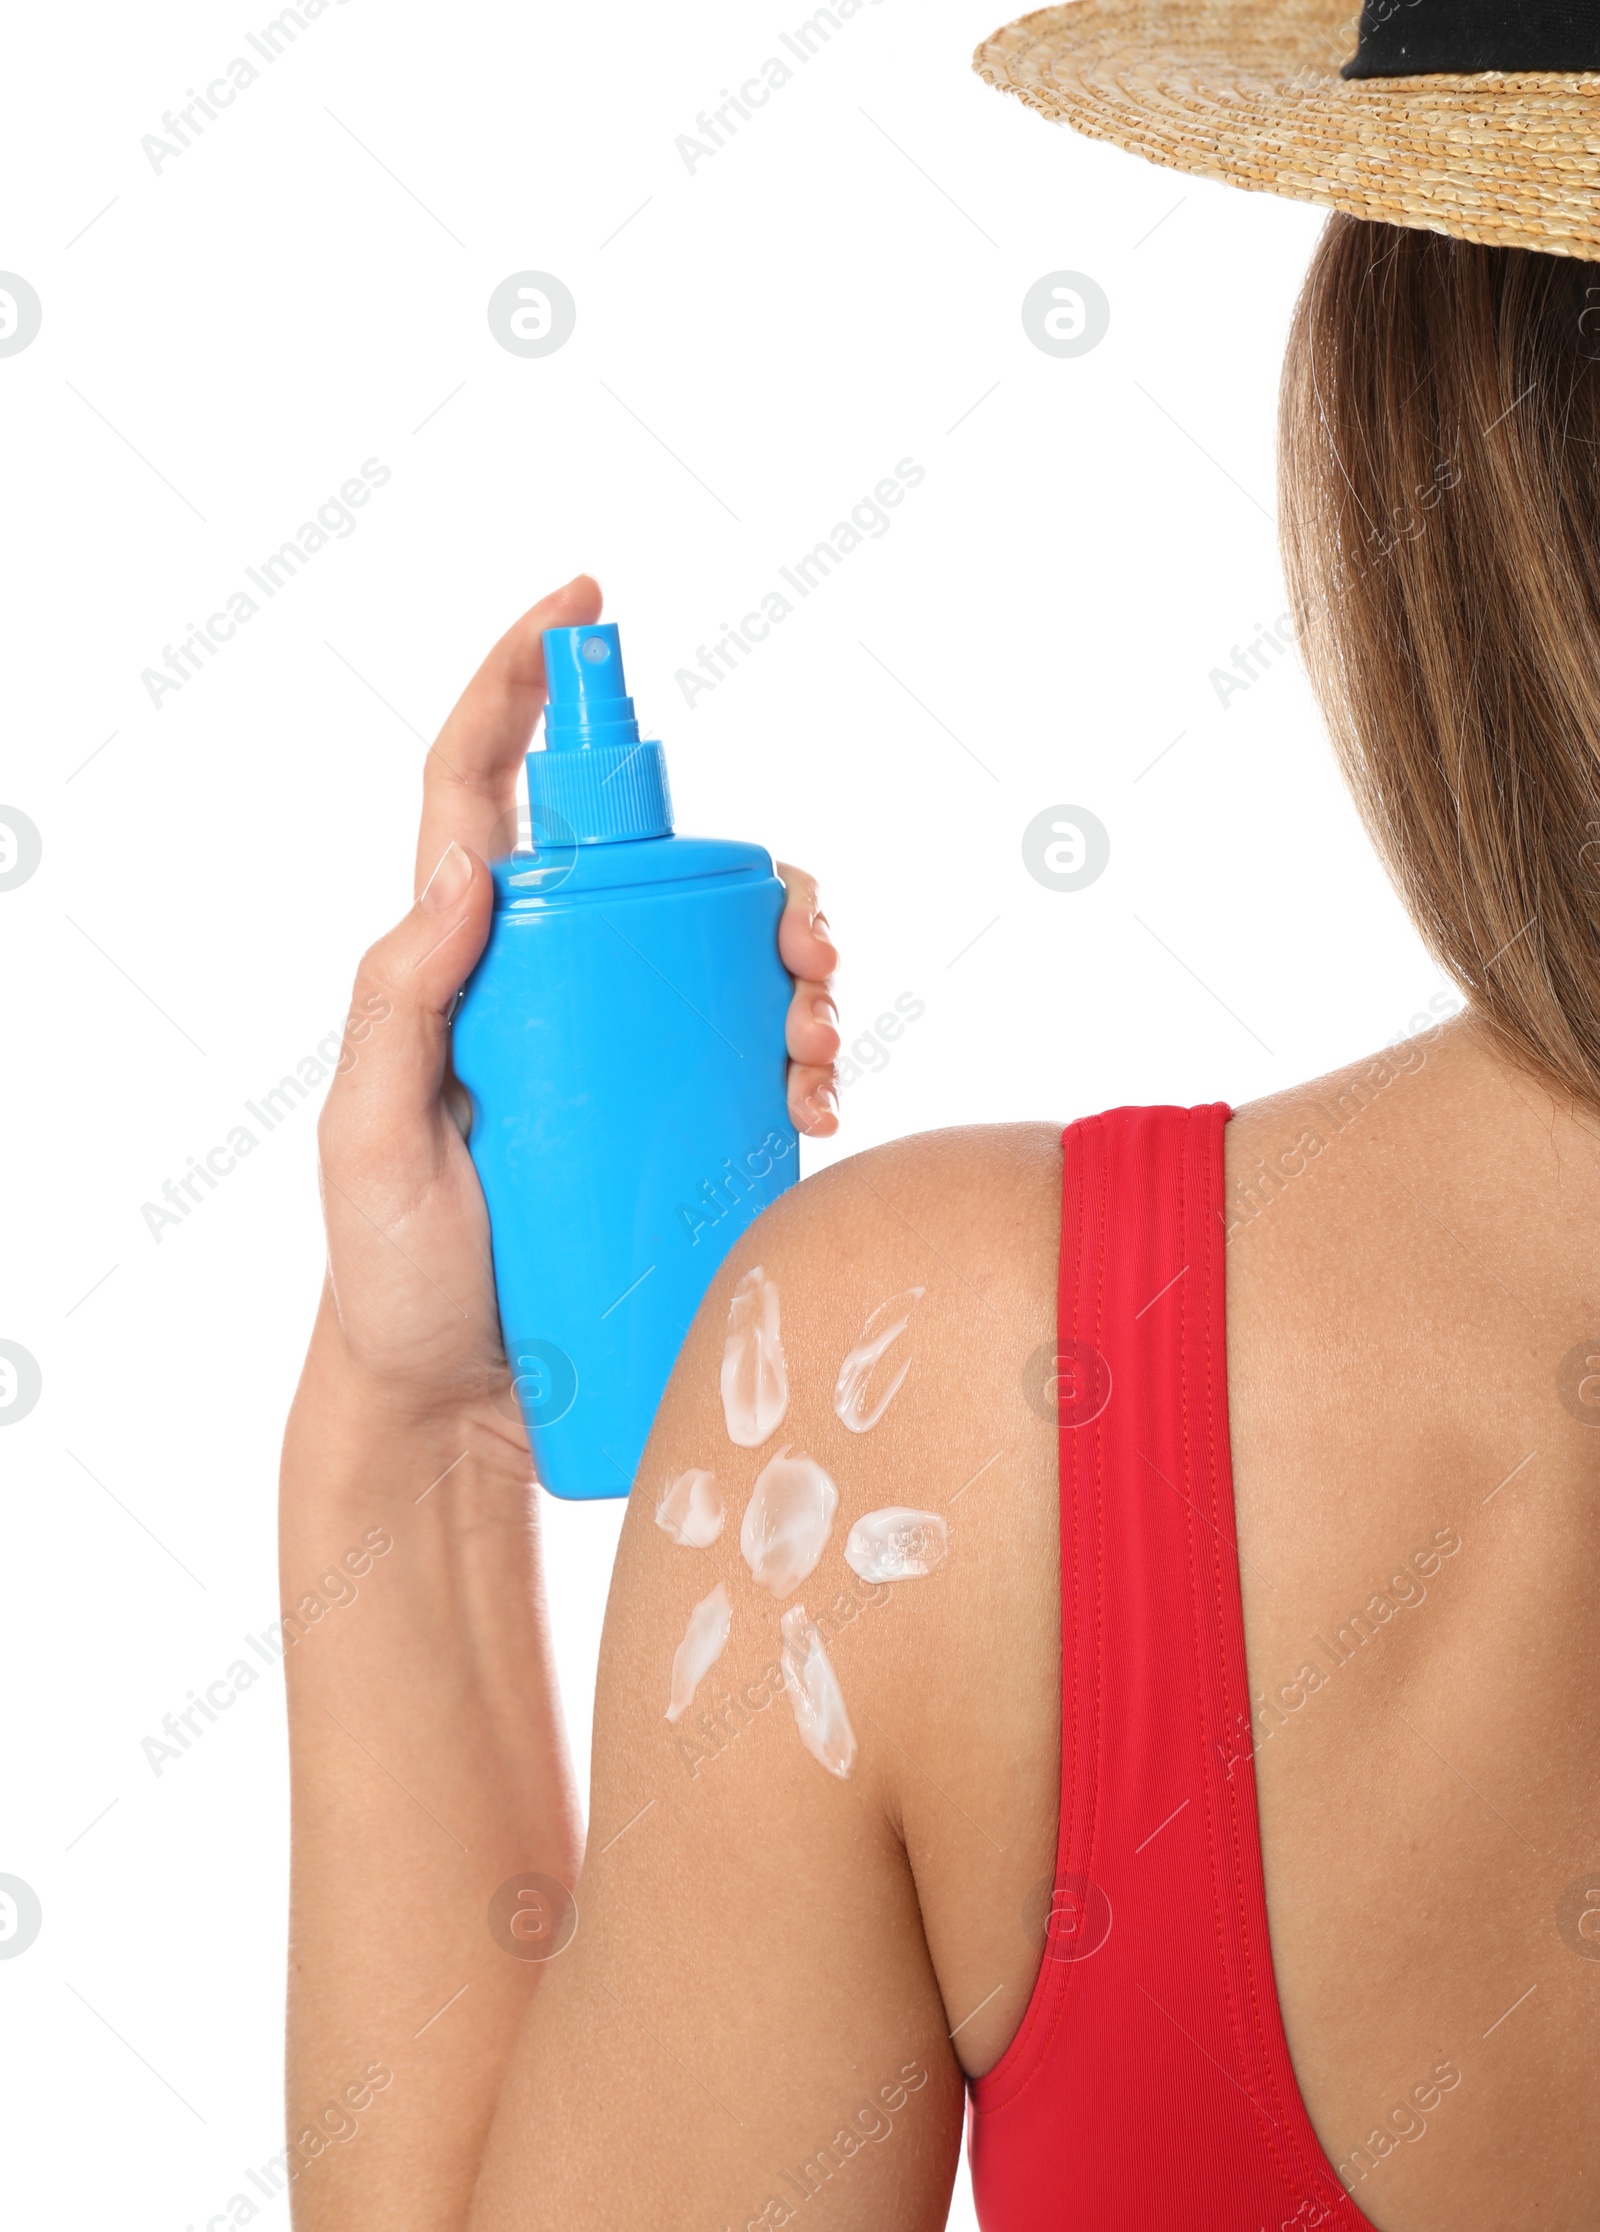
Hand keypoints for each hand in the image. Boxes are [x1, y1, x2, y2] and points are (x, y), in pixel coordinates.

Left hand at [314, 576, 839, 1422]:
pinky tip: (814, 1088)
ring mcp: (611, 1047)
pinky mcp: (663, 1114)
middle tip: (800, 942)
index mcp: (457, 957)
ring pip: (721, 953)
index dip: (522, 680)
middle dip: (749, 875)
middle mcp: (544, 979)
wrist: (452, 1395)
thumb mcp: (367, 1131)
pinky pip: (745, 1048)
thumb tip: (466, 863)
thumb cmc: (393, 1267)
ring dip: (793, 966)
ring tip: (816, 1033)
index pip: (480, 785)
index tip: (583, 603)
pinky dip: (801, 1048)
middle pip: (656, 867)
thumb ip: (400, 999)